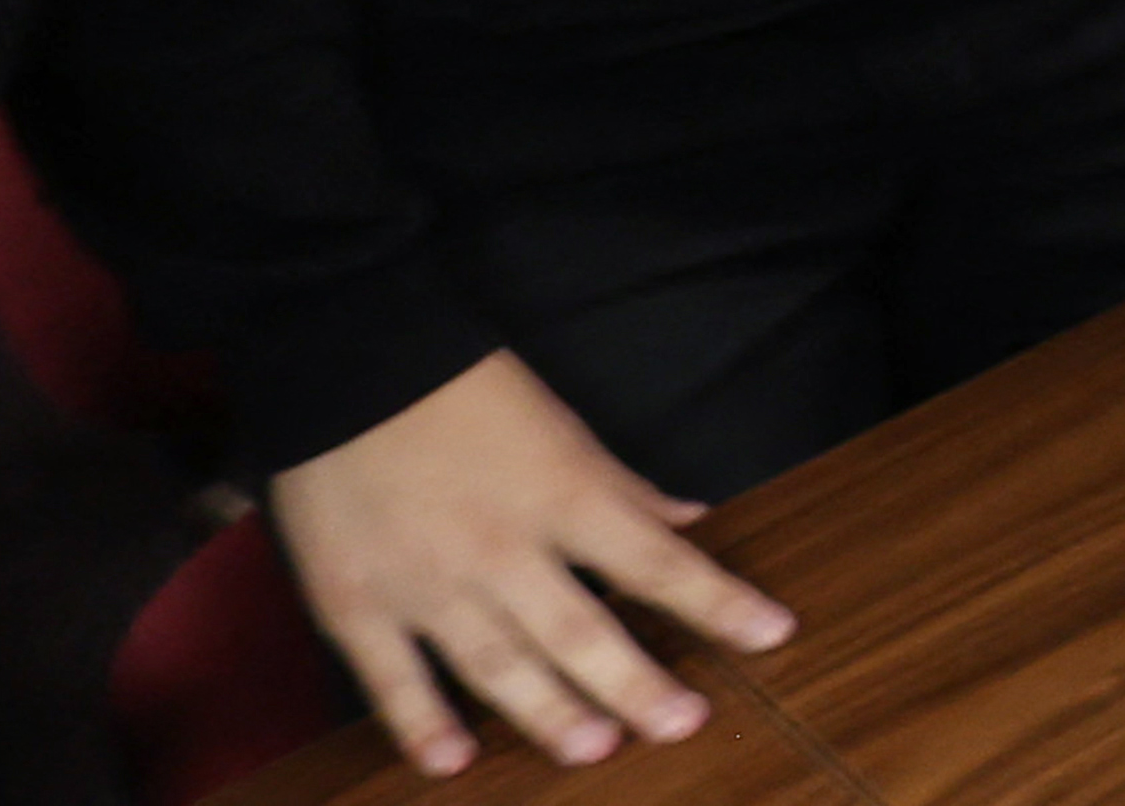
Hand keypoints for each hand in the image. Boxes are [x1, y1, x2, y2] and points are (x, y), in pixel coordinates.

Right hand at [269, 353, 794, 779]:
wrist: (351, 361)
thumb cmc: (467, 393)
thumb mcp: (562, 428)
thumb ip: (625, 489)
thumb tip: (695, 523)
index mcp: (559, 495)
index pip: (656, 560)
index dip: (717, 600)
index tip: (772, 634)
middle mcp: (499, 547)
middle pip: (580, 627)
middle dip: (634, 682)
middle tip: (683, 725)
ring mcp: (426, 582)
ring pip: (497, 662)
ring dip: (547, 710)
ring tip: (593, 749)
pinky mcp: (357, 603)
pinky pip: (394, 677)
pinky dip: (421, 724)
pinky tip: (452, 763)